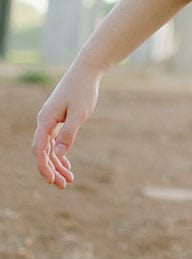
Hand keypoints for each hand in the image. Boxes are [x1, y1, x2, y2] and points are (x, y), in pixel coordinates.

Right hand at [32, 64, 101, 188]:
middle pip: (43, 152)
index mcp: (46, 120)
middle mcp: (44, 121)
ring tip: (69, 180)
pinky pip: (55, 141)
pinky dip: (60, 154)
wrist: (86, 72)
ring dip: (57, 165)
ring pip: (49, 148)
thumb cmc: (83, 91)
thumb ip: (69, 134)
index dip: (44, 167)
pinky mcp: (58, 120)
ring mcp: (50, 121)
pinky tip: (67, 166)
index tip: (52, 180)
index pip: (39, 149)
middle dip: (52, 170)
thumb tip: (58, 154)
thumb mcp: (79, 114)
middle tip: (64, 186)